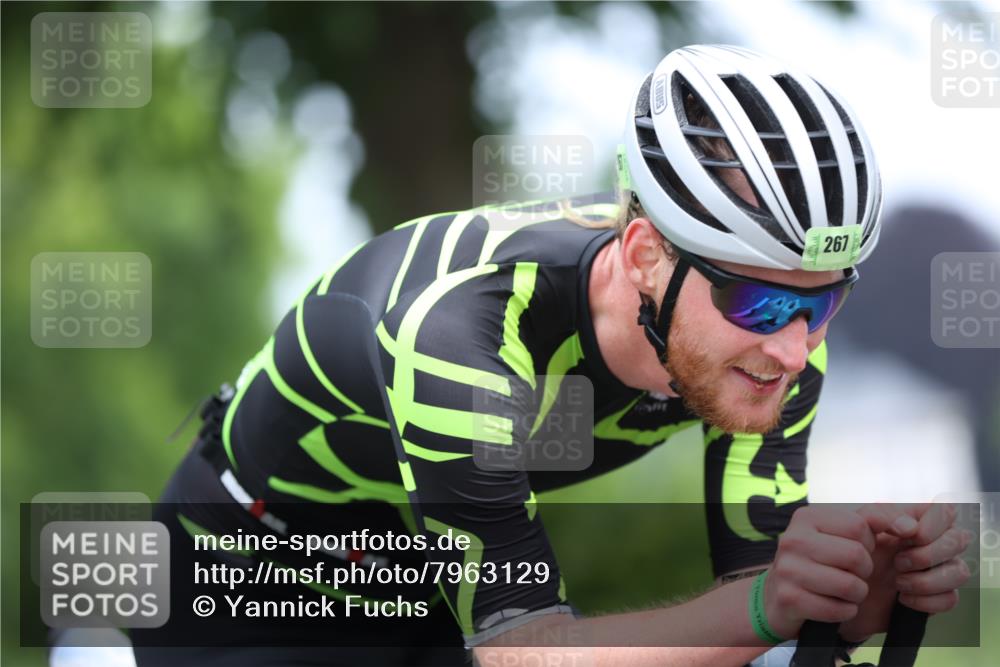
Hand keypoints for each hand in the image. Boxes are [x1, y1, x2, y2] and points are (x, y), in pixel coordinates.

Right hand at [763, 505, 879, 639]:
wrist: (777, 595)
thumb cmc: (820, 561)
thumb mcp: (841, 534)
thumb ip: (877, 520)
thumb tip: (911, 526)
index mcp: (807, 517)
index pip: (860, 525)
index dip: (868, 543)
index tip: (855, 550)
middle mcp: (793, 538)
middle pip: (857, 556)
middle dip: (864, 571)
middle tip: (850, 573)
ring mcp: (788, 569)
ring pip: (851, 585)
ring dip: (857, 594)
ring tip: (843, 591)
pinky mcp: (789, 599)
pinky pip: (839, 610)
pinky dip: (844, 612)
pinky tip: (832, 605)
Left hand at [838, 503, 972, 641]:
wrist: (851, 588)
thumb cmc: (858, 550)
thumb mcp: (860, 527)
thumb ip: (880, 515)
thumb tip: (911, 526)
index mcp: (921, 519)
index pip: (947, 510)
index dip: (932, 524)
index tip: (906, 536)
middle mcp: (939, 541)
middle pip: (960, 540)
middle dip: (926, 555)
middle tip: (897, 562)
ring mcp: (944, 569)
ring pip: (960, 572)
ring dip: (926, 580)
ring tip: (898, 582)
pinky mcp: (943, 596)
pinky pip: (951, 598)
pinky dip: (925, 601)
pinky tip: (903, 598)